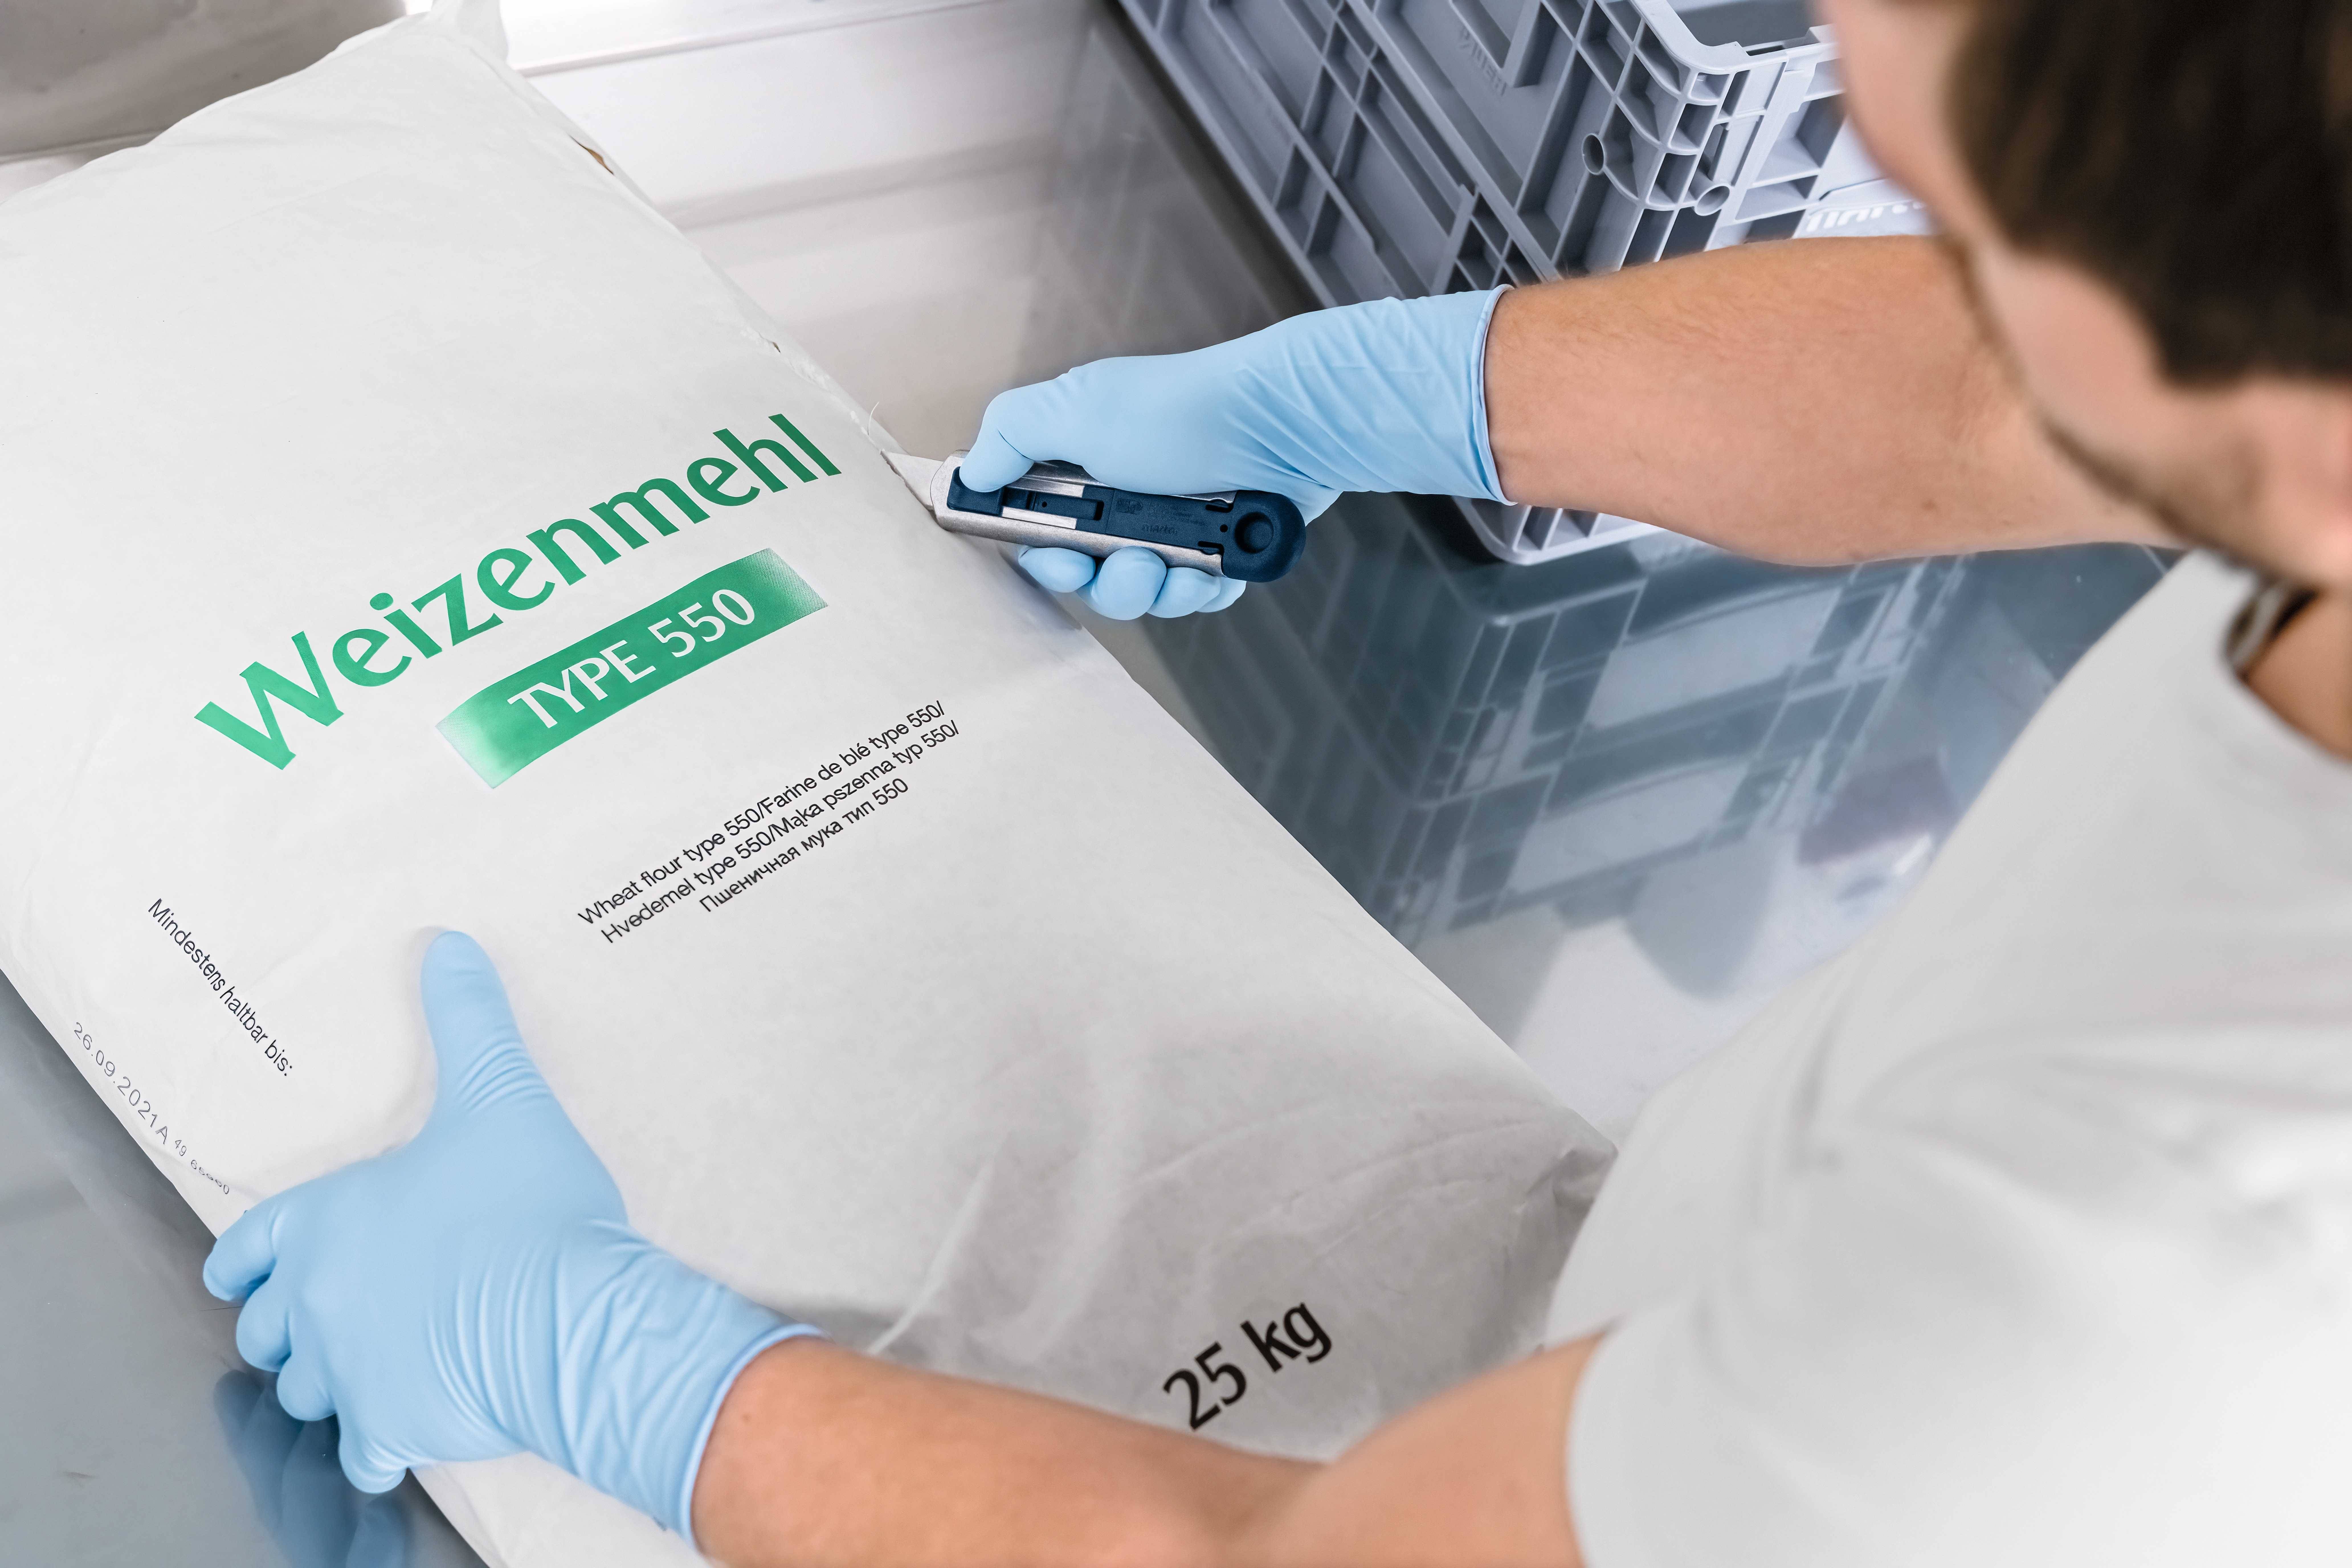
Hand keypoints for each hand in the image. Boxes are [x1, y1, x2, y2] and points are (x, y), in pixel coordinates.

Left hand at [203, 932, 810, 1542]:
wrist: (569, 1310)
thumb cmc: (529, 1205)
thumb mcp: (503, 1094)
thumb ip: (471, 1021)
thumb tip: (450, 946)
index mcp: (332, 1224)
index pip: (249, 1248)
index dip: (241, 1261)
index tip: (235, 1276)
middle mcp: (323, 1302)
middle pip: (268, 1331)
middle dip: (285, 1328)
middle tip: (315, 1323)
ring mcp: (355, 1372)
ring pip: (305, 1393)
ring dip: (326, 1384)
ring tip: (361, 1373)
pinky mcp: (398, 1427)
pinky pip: (364, 1453)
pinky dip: (378, 1446)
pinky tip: (403, 1433)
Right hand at [968, 289, 1509, 613]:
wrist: (1281, 422)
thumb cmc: (1180, 410)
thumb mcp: (1076, 407)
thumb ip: (1011, 434)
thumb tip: (974, 472)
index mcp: (1081, 462)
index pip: (1039, 532)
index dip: (1045, 557)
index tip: (1060, 559)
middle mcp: (1125, 496)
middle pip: (1091, 575)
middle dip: (1108, 581)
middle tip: (1133, 562)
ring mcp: (1175, 524)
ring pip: (1144, 593)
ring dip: (1158, 588)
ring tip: (1182, 563)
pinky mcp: (1221, 548)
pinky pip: (1196, 596)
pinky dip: (1203, 588)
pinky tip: (1216, 567)